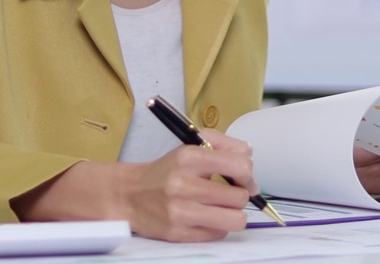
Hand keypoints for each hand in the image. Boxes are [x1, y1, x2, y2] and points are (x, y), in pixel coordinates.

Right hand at [12, 129, 259, 242]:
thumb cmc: (167, 170)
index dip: (246, 172)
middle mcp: (183, 184)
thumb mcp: (192, 146)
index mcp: (189, 157)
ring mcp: (180, 212)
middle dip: (239, 195)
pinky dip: (217, 227)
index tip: (239, 175)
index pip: (240, 166)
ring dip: (233, 214)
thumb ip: (226, 145)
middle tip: (228, 192)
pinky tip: (206, 217)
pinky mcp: (178, 234)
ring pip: (234, 220)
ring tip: (221, 207)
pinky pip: (218, 234)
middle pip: (239, 196)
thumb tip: (250, 158)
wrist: (129, 195)